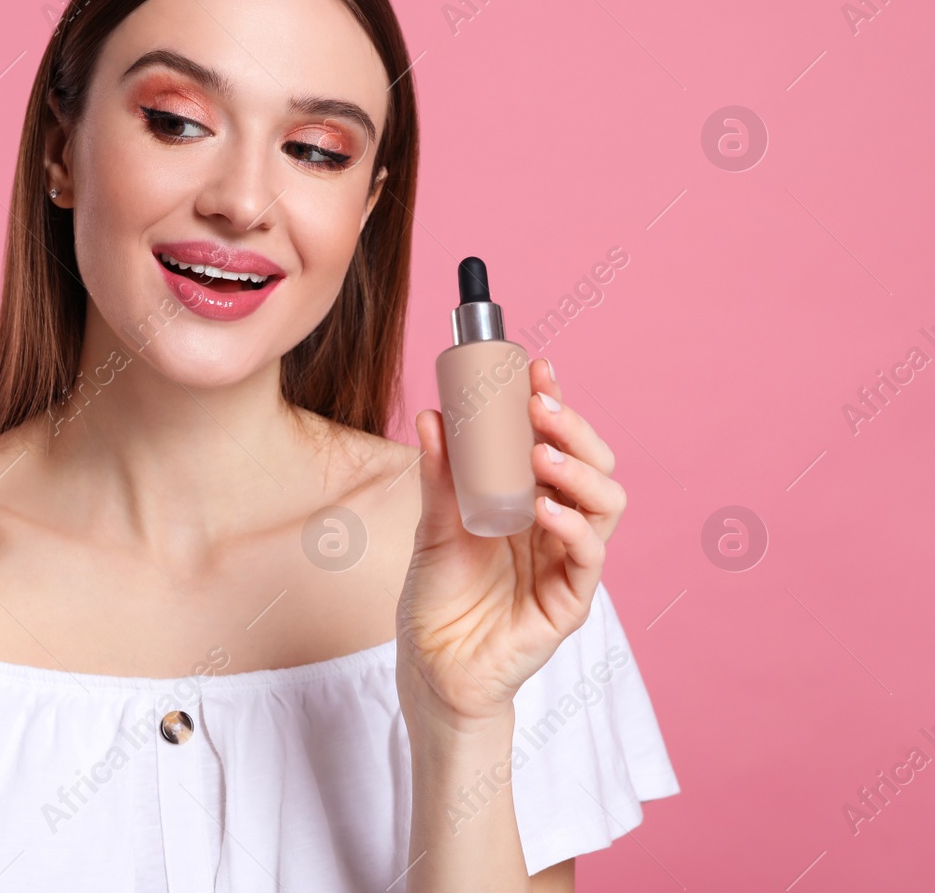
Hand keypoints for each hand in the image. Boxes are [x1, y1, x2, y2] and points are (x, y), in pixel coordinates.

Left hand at [397, 358, 623, 725]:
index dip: (554, 403)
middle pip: (593, 464)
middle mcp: (555, 525)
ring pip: (605, 504)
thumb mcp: (433, 525)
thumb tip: (433, 414)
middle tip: (540, 407)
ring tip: (541, 455)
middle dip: (573, 428)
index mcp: (527, 499)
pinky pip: (589, 557)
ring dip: (579, 471)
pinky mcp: (570, 601)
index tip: (537, 368)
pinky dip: (573, 527)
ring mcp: (567, 561)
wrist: (430, 666)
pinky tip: (545, 510)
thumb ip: (440, 475)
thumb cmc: (437, 596)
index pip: (555, 442)